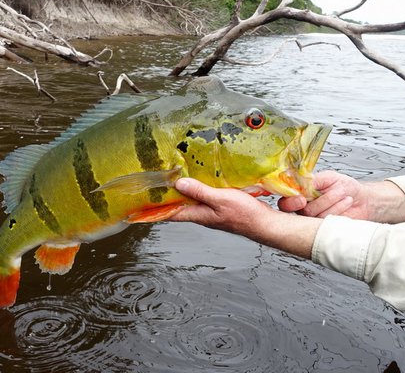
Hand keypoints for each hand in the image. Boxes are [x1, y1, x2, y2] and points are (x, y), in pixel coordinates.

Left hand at [169, 178, 320, 258]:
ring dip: (181, 193)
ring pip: (190, 201)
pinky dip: (196, 189)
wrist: (265, 224)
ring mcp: (211, 211)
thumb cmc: (244, 214)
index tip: (139, 207)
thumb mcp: (219, 199)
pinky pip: (203, 197)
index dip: (154, 211)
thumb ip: (199, 191)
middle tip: (154, 186)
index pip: (170, 213)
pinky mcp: (220, 207)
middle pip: (178, 206)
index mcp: (198, 214)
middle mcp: (202, 214)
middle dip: (166, 198)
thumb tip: (178, 184)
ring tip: (171, 180)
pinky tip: (199, 180)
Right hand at [278, 170, 404, 222]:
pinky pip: (327, 221)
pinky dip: (339, 208)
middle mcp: (304, 210)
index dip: (291, 202)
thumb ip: (313, 181)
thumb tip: (301, 183)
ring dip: (333, 201)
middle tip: (330, 194)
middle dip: (320, 201)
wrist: (363, 199)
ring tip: (343, 195)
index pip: (285, 202)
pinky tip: (345, 202)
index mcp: (300, 195)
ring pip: (316, 215)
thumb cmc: (345, 187)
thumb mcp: (328, 177)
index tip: (302, 199)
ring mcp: (314, 221)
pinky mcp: (325, 228)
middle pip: (302, 210)